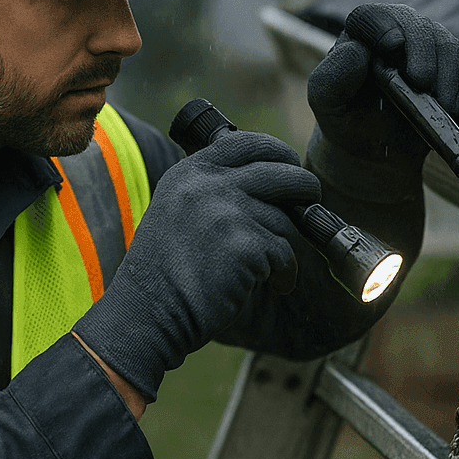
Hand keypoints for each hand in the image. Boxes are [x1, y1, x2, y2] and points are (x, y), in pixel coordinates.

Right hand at [72, 131, 319, 400]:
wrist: (147, 313)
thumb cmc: (166, 272)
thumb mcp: (177, 210)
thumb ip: (213, 190)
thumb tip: (274, 181)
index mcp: (190, 172)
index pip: (247, 144)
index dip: (278, 152)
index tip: (292, 165)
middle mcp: (209, 184)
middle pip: (282, 173)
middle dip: (306, 188)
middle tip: (311, 204)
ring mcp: (228, 212)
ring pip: (286, 221)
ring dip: (286, 247)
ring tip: (273, 269)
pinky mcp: (245, 245)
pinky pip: (285, 253)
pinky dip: (285, 273)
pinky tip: (274, 284)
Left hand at [307, 3, 458, 193]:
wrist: (376, 149)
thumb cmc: (347, 120)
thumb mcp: (327, 103)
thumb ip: (332, 77)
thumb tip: (357, 50)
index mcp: (362, 35)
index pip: (371, 17)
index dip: (383, 25)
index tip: (392, 47)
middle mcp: (398, 33)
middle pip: (416, 25)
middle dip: (423, 51)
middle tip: (421, 82)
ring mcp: (429, 48)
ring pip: (447, 44)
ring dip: (447, 74)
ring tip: (440, 104)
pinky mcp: (453, 68)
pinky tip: (456, 108)